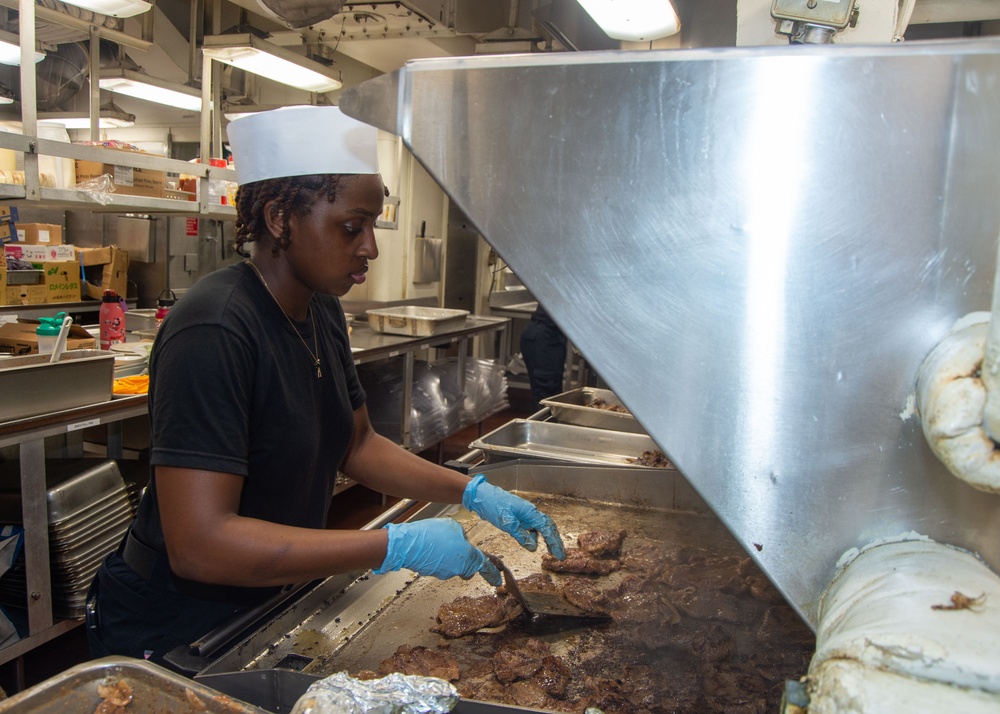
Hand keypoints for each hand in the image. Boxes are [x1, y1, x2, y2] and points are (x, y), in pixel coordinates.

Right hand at [373, 518, 500, 585]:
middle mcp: (458, 569)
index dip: (492, 572)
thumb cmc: (430, 535)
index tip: (497, 578)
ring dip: (450, 556)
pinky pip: (441, 565)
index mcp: (468, 557)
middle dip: (467, 560)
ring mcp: (444, 573)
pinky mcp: (432, 573)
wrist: (406, 545)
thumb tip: (461, 540)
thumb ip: (462, 535)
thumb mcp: (453, 527)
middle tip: (460, 548)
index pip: (485, 566)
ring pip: (454, 565)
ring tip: (440, 541)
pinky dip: (438, 557)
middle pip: (468, 567)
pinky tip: (431, 546)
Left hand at [462, 474, 565, 559]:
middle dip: (555, 541)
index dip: (554, 542)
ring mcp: (524, 515)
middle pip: (548, 526)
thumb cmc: (493, 504)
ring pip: (541, 527)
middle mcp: (530, 512)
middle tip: (560, 555)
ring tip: (551, 551)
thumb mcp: (506, 522)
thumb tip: (533, 547)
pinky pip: (532, 527)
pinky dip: (536, 536)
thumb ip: (520, 535)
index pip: (546, 528)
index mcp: (529, 512)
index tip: (559, 554)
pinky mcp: (518, 517)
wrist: (481, 495)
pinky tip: (533, 543)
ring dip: (547, 538)